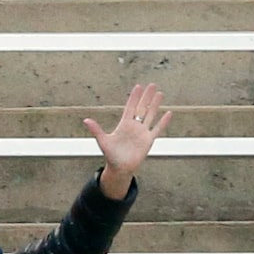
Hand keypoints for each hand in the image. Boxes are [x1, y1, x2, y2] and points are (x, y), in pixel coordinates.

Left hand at [87, 81, 175, 199]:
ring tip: (160, 94)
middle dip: (147, 97)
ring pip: (150, 115)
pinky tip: (168, 113)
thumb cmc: (111, 156)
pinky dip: (163, 122)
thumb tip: (86, 120)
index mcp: (124, 124)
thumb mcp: (103, 141)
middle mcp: (134, 126)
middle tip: (152, 85)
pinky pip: (157, 129)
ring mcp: (142, 133)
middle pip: (142, 108)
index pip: (130, 107)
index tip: (139, 86)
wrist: (120, 168)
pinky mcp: (148, 141)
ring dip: (155, 105)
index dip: (134, 97)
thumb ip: (96, 130)